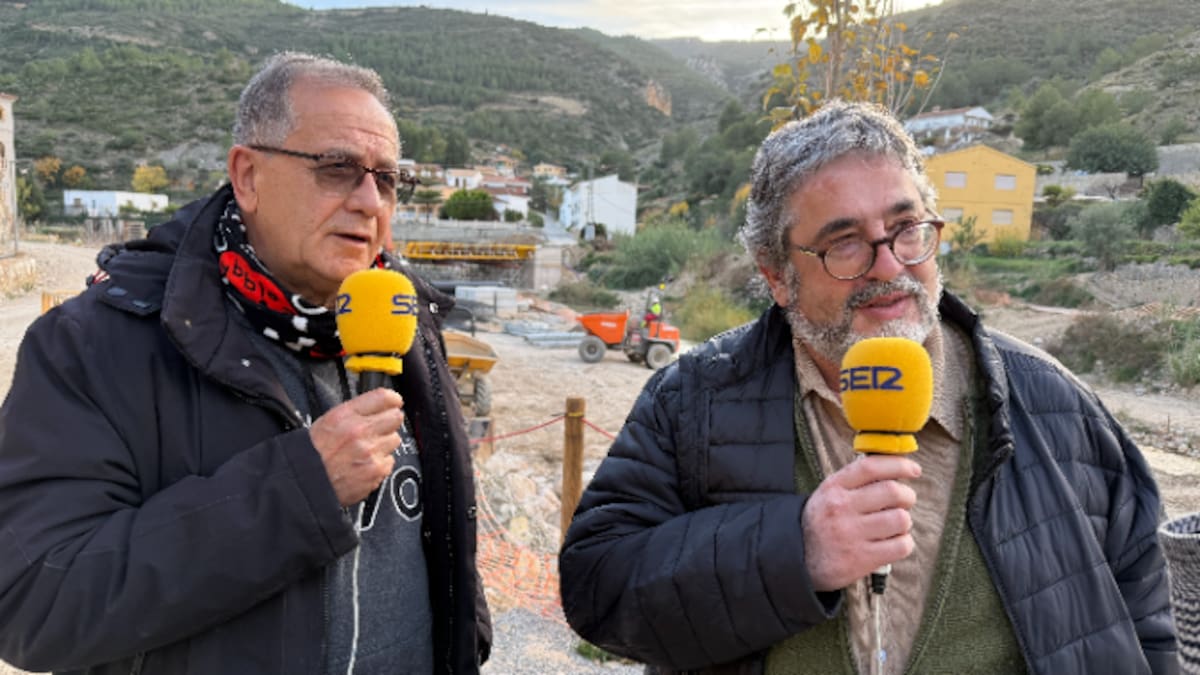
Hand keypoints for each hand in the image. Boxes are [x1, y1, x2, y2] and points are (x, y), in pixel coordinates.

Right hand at [309, 388, 404, 506]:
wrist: (305, 482)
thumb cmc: (313, 453)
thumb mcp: (327, 421)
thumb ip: (354, 412)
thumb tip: (377, 407)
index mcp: (345, 415)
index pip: (383, 397)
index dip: (392, 400)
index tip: (394, 403)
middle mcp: (359, 431)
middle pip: (396, 417)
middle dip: (389, 422)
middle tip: (379, 429)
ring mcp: (370, 451)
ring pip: (395, 439)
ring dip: (384, 444)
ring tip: (366, 450)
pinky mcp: (376, 470)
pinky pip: (390, 461)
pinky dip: (380, 463)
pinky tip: (365, 464)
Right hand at [802, 454, 920, 590]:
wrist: (798, 558)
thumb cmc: (821, 523)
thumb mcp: (828, 494)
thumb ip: (856, 482)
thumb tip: (895, 470)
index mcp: (834, 487)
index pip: (871, 467)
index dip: (898, 464)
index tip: (913, 469)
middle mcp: (841, 508)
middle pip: (893, 491)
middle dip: (907, 496)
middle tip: (905, 502)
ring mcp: (851, 534)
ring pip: (901, 519)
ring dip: (905, 522)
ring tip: (895, 525)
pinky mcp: (861, 559)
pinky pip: (901, 546)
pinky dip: (904, 543)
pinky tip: (893, 543)